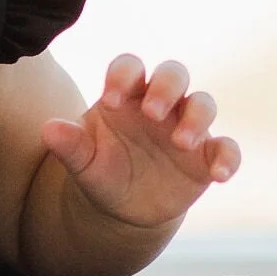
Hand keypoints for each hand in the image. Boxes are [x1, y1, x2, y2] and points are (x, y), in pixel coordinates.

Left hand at [39, 56, 240, 228]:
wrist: (124, 208)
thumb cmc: (102, 172)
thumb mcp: (83, 163)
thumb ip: (70, 145)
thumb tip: (49, 130)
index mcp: (126, 95)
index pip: (129, 67)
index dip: (123, 76)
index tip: (110, 101)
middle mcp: (161, 104)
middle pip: (174, 73)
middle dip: (166, 87)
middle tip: (152, 113)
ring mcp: (187, 126)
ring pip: (203, 103)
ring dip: (196, 119)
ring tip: (180, 143)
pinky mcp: (207, 155)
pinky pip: (226, 148)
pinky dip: (228, 158)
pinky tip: (220, 175)